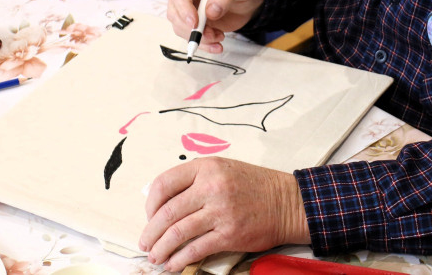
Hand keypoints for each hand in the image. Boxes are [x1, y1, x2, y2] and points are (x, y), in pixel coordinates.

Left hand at [140, 157, 309, 270]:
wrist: (286, 202)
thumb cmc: (253, 186)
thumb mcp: (222, 169)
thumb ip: (194, 180)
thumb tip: (163, 202)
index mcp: (206, 167)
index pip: (164, 184)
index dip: (150, 204)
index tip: (148, 216)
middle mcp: (211, 186)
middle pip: (167, 212)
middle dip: (151, 231)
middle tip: (145, 242)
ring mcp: (220, 211)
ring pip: (178, 232)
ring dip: (161, 248)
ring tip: (155, 256)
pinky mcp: (229, 234)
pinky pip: (196, 248)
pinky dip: (180, 259)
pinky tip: (174, 264)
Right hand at [167, 0, 264, 53]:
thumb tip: (210, 12)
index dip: (183, 7)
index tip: (195, 22)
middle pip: (174, 11)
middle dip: (189, 28)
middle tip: (209, 34)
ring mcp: (189, 8)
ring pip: (180, 26)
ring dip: (198, 37)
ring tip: (219, 37)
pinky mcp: (194, 23)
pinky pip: (190, 36)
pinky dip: (203, 44)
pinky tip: (217, 45)